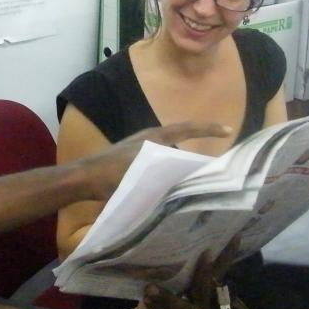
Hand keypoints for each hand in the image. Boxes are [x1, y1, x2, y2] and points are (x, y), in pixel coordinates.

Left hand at [76, 121, 231, 199]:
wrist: (82, 179)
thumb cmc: (110, 176)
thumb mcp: (144, 174)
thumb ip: (167, 174)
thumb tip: (191, 177)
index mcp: (153, 137)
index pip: (187, 129)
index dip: (208, 129)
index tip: (227, 130)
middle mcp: (147, 137)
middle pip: (179, 137)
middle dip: (196, 143)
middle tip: (214, 155)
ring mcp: (137, 146)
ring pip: (168, 149)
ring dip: (180, 157)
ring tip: (195, 171)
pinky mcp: (130, 157)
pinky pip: (156, 157)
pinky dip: (167, 164)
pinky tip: (169, 179)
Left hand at [136, 238, 239, 308]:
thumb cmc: (158, 303)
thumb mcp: (167, 284)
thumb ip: (172, 272)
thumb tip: (170, 246)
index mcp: (202, 294)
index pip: (217, 273)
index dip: (227, 256)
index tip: (235, 236)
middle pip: (206, 290)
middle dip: (204, 274)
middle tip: (204, 255)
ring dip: (166, 298)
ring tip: (150, 288)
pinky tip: (147, 301)